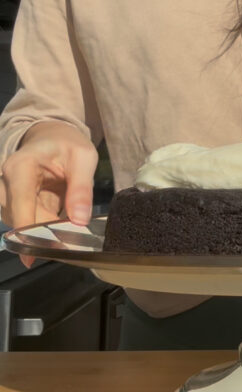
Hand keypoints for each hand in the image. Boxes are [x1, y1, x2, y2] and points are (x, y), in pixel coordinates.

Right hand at [0, 121, 97, 267]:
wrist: (53, 138)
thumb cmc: (67, 145)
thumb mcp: (83, 158)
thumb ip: (82, 188)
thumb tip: (79, 220)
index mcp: (21, 165)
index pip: (20, 202)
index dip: (27, 228)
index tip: (34, 253)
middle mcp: (6, 180)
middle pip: (17, 217)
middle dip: (42, 232)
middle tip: (70, 239)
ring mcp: (6, 193)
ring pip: (18, 224)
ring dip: (42, 231)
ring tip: (66, 229)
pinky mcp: (12, 204)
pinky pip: (23, 223)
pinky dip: (41, 229)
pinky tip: (58, 226)